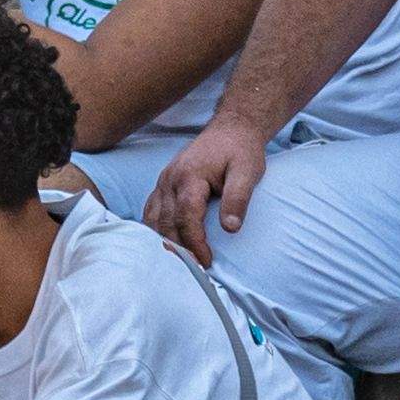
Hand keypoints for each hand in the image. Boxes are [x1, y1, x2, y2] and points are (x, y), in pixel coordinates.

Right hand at [142, 107, 267, 256]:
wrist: (231, 129)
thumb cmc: (240, 151)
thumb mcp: (247, 172)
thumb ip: (238, 199)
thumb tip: (230, 229)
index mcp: (189, 176)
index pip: (185, 217)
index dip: (194, 243)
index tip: (207, 261)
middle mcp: (170, 179)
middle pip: (166, 222)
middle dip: (179, 248)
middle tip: (195, 270)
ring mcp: (163, 181)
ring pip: (154, 218)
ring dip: (164, 241)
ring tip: (181, 262)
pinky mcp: (163, 184)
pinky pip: (152, 210)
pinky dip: (156, 229)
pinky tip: (166, 243)